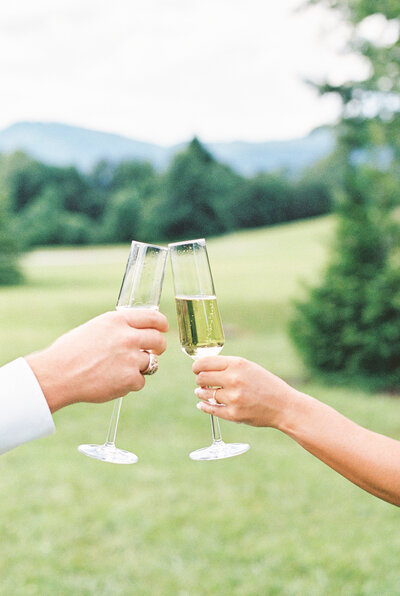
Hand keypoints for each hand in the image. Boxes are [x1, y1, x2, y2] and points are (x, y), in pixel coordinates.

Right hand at [26, 309, 168, 411]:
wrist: (59, 374)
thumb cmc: (71, 351)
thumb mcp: (95, 328)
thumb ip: (118, 328)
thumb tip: (135, 332)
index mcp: (118, 320)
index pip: (153, 317)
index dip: (161, 324)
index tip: (163, 328)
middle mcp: (128, 337)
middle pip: (159, 340)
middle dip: (158, 346)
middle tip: (152, 351)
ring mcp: (131, 358)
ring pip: (151, 363)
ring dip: (139, 367)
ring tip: (117, 370)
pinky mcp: (130, 379)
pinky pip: (140, 382)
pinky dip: (129, 384)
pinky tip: (112, 382)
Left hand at [192, 355, 296, 428]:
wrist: (283, 406)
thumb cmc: (265, 384)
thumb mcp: (249, 367)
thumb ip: (228, 366)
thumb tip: (203, 368)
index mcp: (237, 364)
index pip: (204, 362)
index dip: (197, 366)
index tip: (196, 369)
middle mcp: (234, 379)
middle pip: (202, 377)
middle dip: (199, 379)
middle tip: (202, 382)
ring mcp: (233, 397)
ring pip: (204, 394)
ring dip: (201, 393)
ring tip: (203, 392)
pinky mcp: (233, 414)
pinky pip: (211, 409)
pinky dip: (204, 406)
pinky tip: (203, 404)